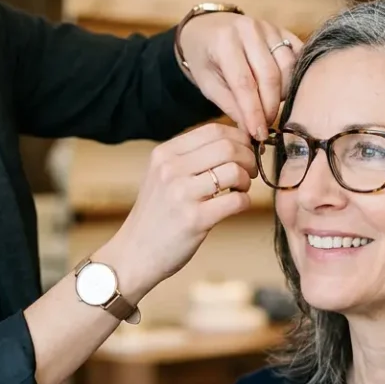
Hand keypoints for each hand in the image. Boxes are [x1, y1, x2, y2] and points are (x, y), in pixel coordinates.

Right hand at [99, 123, 256, 299]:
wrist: (134, 254)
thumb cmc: (156, 215)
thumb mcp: (162, 176)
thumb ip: (189, 157)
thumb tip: (232, 141)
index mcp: (164, 154)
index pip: (214, 129)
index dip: (239, 138)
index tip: (245, 151)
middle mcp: (170, 169)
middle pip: (228, 147)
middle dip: (248, 157)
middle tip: (250, 171)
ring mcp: (181, 194)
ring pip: (234, 171)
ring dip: (247, 180)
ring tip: (240, 189)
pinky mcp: (194, 219)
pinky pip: (236, 200)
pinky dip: (245, 201)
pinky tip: (237, 205)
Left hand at [176, 12, 303, 138]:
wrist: (207, 27)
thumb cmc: (204, 57)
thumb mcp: (207, 83)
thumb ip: (229, 105)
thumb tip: (251, 130)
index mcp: (224, 42)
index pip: (245, 83)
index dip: (254, 111)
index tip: (259, 134)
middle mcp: (249, 30)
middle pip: (270, 76)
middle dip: (271, 107)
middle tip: (265, 126)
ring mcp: (269, 27)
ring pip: (288, 66)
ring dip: (284, 93)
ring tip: (271, 107)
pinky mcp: (283, 30)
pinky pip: (298, 55)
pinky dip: (295, 77)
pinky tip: (284, 91)